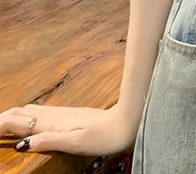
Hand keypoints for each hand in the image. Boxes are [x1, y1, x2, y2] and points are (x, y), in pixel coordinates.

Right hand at [0, 103, 137, 156]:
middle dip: (0, 119)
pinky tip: (25, 124)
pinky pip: (38, 113)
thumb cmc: (103, 136)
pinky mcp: (67, 116)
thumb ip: (49, 140)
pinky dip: (23, 118)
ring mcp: (60, 114)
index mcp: (51, 123)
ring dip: (10, 117)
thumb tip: (21, 144)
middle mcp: (53, 115)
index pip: (15, 121)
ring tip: (0, 126)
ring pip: (28, 111)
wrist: (124, 122)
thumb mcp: (76, 142)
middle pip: (18, 113)